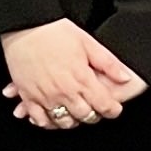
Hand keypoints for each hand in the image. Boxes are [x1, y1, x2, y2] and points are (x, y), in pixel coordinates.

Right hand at [0, 20, 144, 129]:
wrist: (25, 27)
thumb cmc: (54, 32)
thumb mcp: (87, 42)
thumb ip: (108, 63)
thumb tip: (125, 78)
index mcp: (81, 78)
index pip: (103, 105)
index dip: (112, 110)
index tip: (114, 108)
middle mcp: (64, 91)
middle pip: (85, 116)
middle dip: (94, 115)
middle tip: (95, 108)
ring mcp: (46, 96)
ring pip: (64, 122)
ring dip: (73, 120)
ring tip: (76, 112)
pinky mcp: (29, 96)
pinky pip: (40, 119)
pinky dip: (48, 122)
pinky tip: (53, 116)